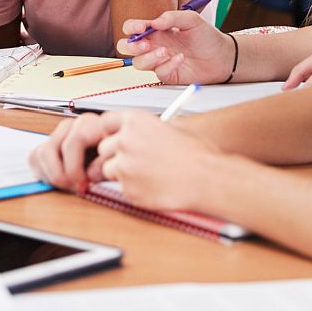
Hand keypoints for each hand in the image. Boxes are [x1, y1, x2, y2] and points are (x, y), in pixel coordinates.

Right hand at [30, 111, 129, 191]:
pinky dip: (45, 173)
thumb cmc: (114, 156)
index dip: (74, 167)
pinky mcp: (48, 142)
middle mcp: (72, 124)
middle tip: (73, 188)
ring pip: (42, 153)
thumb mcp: (115, 160)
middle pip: (52, 148)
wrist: (112, 154)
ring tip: (69, 185)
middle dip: (61, 174)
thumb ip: (103, 166)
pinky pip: (36, 157)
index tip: (81, 184)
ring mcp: (59, 133)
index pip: (74, 140)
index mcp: (91, 124)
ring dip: (53, 175)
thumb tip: (90, 175)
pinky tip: (61, 181)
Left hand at [96, 111, 217, 210]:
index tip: (113, 137)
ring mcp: (124, 166)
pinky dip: (133, 189)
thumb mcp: (171, 127)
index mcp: (136, 121)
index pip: (106, 121)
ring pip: (108, 169)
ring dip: (122, 173)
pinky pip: (121, 189)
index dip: (110, 131)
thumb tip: (133, 133)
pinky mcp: (128, 189)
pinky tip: (153, 186)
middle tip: (134, 161)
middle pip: (104, 147)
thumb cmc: (196, 154)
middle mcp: (125, 141)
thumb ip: (147, 129)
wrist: (207, 179)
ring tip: (147, 175)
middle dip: (115, 154)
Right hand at [117, 10, 233, 83]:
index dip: (131, 27)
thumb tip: (154, 23)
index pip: (132, 28)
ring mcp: (159, 61)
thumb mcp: (192, 19)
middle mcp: (153, 45)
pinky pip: (158, 73)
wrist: (222, 56)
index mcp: (155, 31)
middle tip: (145, 44)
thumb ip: (172, 17)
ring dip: (149, 58)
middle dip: (131, 46)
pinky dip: (168, 66)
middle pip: (126, 48)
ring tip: (166, 51)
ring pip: (138, 63)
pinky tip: (181, 59)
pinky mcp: (168, 75)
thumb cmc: (206, 36)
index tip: (141, 28)